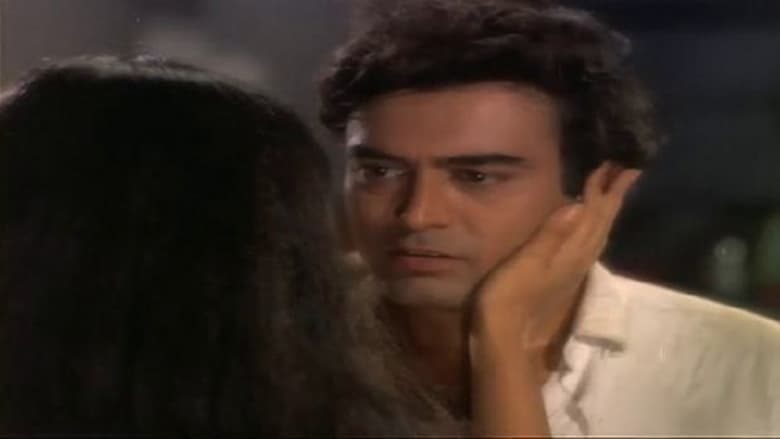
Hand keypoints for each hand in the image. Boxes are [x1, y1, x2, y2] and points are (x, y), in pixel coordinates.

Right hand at [470, 162, 641, 358]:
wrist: (507, 342)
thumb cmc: (509, 299)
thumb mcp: (526, 264)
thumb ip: (550, 236)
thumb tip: (578, 205)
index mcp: (570, 254)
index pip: (593, 216)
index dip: (604, 191)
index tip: (616, 166)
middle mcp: (578, 262)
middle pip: (601, 225)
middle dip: (613, 198)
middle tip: (625, 172)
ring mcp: (572, 274)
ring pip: (597, 238)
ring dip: (606, 214)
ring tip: (612, 195)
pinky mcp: (564, 283)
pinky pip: (588, 249)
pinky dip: (594, 232)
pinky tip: (589, 231)